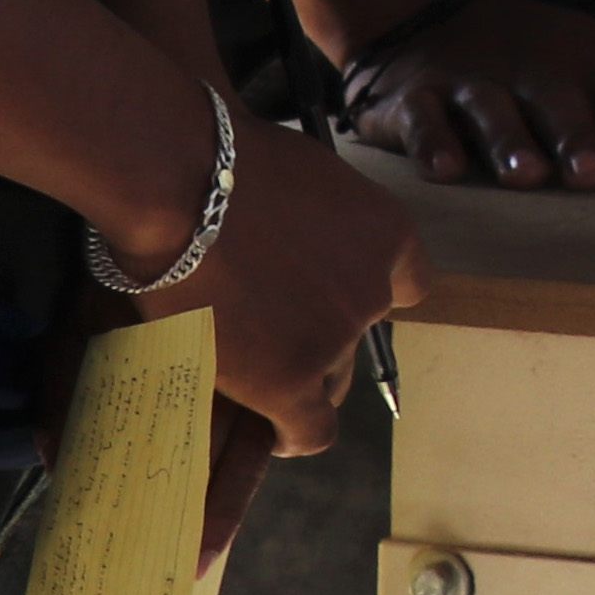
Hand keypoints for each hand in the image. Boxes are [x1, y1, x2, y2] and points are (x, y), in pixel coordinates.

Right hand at [139, 113, 425, 459]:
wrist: (188, 180)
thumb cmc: (229, 159)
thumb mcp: (305, 175)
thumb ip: (320, 217)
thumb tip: (293, 229)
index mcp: (390, 234)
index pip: (406, 285)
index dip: (367, 293)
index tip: (330, 297)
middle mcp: (375, 290)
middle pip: (357, 334)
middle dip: (321, 333)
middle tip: (270, 329)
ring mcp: (336, 338)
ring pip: (329, 378)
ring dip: (299, 374)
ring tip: (253, 368)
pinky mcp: (290, 378)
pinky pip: (310, 428)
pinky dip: (295, 434)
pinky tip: (275, 434)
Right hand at [346, 0, 594, 189]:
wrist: (430, 16)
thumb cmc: (547, 55)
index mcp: (590, 59)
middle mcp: (536, 69)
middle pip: (561, 99)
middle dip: (579, 135)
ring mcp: (474, 82)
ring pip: (492, 110)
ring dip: (508, 142)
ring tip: (528, 177)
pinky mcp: (414, 101)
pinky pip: (422, 120)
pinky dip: (431, 143)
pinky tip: (445, 171)